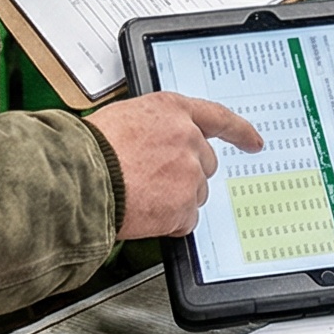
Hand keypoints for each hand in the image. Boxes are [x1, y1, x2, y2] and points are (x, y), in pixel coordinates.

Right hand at [86, 93, 263, 237]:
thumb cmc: (88, 149)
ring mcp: (189, 173)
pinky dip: (168, 223)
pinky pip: (185, 220)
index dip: (240, 132)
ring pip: (195, 194)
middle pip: (204, 164)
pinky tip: (144, 214)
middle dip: (186, 175)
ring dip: (174, 199)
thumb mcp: (123, 119)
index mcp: (172, 110)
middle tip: (154, 182)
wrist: (78, 177)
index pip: (219, 118)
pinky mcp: (183, 205)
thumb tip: (159, 144)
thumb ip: (153, 129)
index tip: (254, 142)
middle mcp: (187, 138)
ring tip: (140, 196)